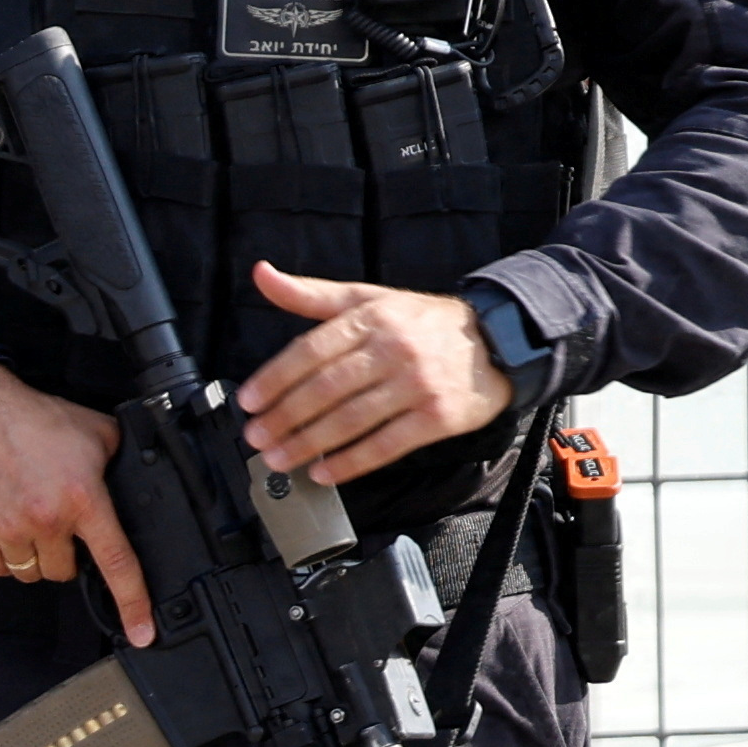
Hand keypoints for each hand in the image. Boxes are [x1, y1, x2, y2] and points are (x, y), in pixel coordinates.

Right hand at [0, 361, 153, 645]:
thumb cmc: (30, 417)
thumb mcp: (96, 431)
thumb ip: (121, 463)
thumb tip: (145, 481)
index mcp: (81, 498)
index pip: (116, 562)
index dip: (133, 603)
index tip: (143, 632)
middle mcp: (43, 519)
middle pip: (64, 571)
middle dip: (63, 552)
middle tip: (54, 520)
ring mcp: (4, 529)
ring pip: (29, 573)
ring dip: (30, 553)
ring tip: (23, 516)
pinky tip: (0, 522)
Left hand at [240, 265, 514, 488]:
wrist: (499, 340)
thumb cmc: (421, 322)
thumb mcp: (368, 297)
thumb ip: (311, 293)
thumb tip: (261, 274)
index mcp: (371, 319)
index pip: (311, 351)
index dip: (275, 378)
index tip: (248, 401)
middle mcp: (393, 350)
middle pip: (326, 389)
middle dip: (285, 417)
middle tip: (256, 437)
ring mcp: (418, 385)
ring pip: (352, 420)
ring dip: (309, 444)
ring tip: (278, 458)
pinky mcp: (439, 418)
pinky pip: (387, 445)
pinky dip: (352, 462)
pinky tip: (324, 472)